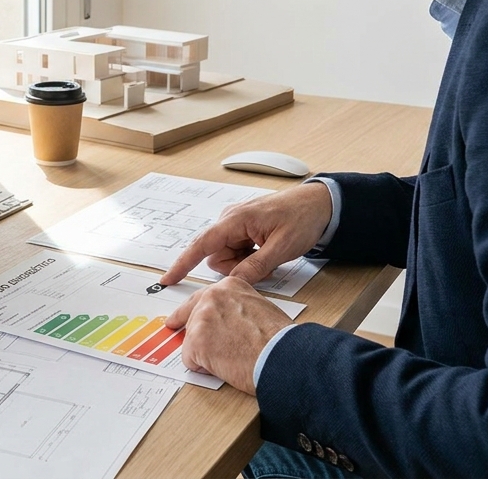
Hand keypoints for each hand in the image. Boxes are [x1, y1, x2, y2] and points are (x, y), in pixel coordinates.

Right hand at [159, 181, 331, 285]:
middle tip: (263, 264)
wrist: (318, 204)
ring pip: (226, 257)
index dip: (183, 263)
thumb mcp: (282, 248)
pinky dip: (248, 258)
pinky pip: (236, 252)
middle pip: (216, 256)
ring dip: (244, 264)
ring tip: (268, 256)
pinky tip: (266, 252)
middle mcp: (230, 219)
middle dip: (235, 268)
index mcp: (236, 219)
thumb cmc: (302, 218)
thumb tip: (233, 284)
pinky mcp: (242, 229)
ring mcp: (236, 224)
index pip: (202, 244)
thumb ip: (256, 267)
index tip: (169, 279)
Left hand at [164, 276, 293, 393]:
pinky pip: (190, 360)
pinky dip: (204, 369)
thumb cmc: (280, 338)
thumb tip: (229, 322)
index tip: (177, 319)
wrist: (282, 356)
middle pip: (190, 318)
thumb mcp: (259, 308)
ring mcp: (201, 318)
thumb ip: (238, 309)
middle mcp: (212, 297)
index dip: (191, 313)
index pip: (201, 299)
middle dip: (194, 334)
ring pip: (191, 341)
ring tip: (231, 358)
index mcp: (229, 287)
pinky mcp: (196, 341)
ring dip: (206, 354)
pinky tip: (225, 367)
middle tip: (193, 341)